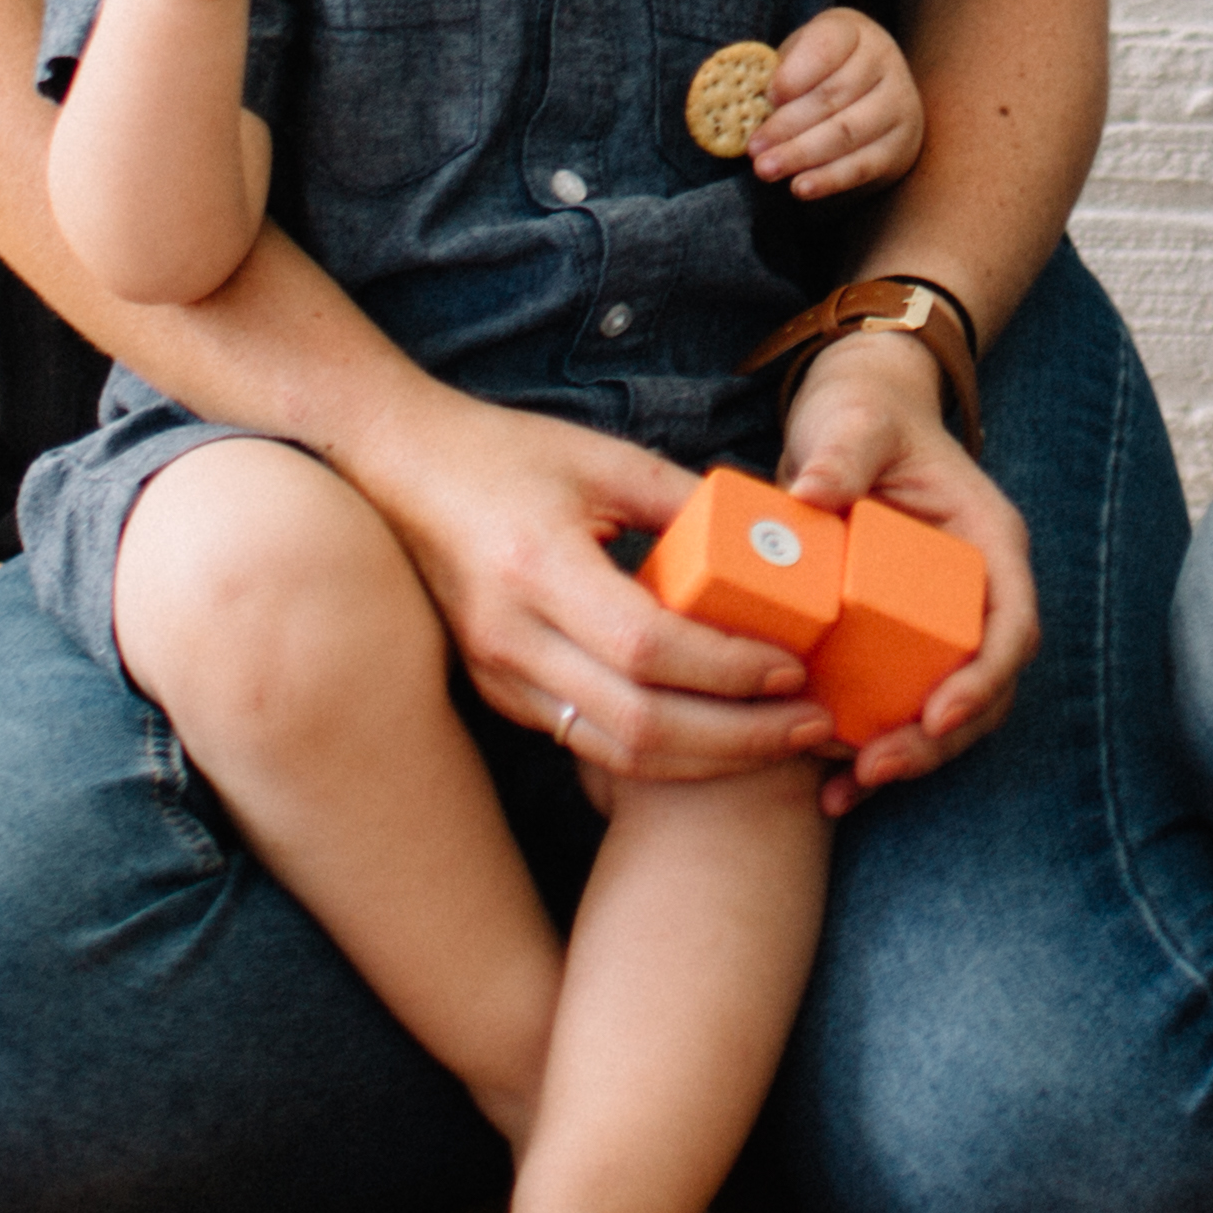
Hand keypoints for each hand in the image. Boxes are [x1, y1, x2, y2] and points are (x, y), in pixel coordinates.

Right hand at [363, 390, 838, 786]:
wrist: (400, 469)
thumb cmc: (504, 452)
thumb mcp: (603, 458)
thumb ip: (688, 502)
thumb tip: (779, 545)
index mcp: (536, 567)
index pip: (646, 647)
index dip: (728, 669)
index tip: (794, 667)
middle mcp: (510, 635)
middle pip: (639, 724)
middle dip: (739, 738)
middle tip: (812, 726)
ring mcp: (497, 674)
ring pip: (615, 752)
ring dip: (708, 759)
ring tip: (779, 740)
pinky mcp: (499, 692)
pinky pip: (588, 742)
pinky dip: (661, 752)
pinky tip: (715, 735)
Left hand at [748, 8, 924, 197]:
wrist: (874, 94)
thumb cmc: (820, 72)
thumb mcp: (799, 56)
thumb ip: (776, 75)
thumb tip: (744, 108)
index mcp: (853, 31)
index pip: (826, 47)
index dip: (795, 73)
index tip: (768, 96)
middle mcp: (883, 61)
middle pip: (833, 95)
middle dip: (787, 124)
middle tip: (753, 148)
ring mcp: (898, 103)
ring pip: (847, 132)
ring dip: (802, 154)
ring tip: (765, 169)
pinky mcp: (900, 144)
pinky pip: (864, 165)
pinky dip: (829, 179)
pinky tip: (800, 187)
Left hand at [778, 335, 1036, 817]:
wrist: (850, 418)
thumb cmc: (863, 413)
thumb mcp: (854, 422)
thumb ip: (841, 453)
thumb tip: (811, 494)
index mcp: (989, 544)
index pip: (1012, 623)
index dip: (984, 677)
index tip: (940, 716)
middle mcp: (975, 593)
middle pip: (983, 687)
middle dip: (937, 741)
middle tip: (877, 767)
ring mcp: (938, 623)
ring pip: (945, 712)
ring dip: (906, 759)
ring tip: (847, 787)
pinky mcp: (896, 643)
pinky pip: (897, 708)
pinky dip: (869, 752)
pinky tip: (828, 791)